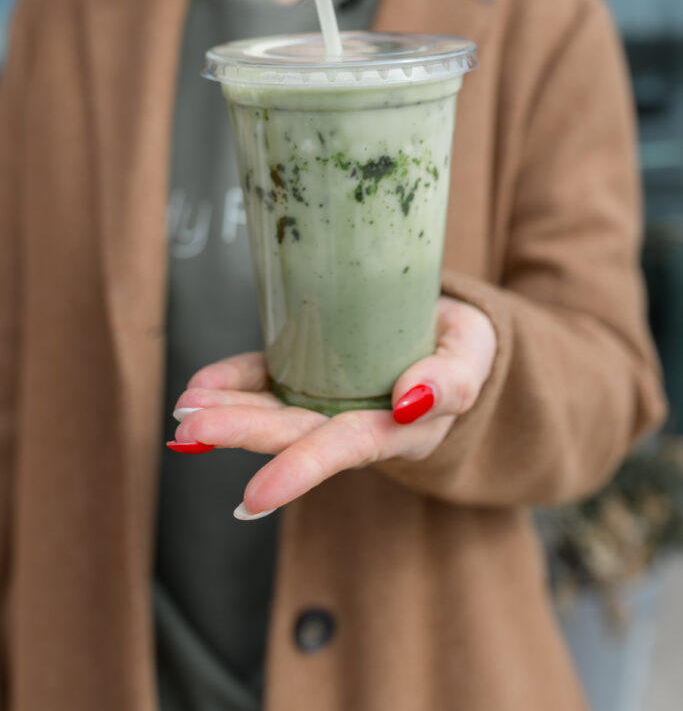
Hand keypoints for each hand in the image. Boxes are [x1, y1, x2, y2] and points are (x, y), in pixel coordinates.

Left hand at [169, 296, 496, 517]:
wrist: (447, 335)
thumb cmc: (462, 350)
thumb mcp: (472, 359)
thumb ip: (451, 381)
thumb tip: (409, 400)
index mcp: (400, 429)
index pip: (346, 448)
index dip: (301, 468)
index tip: (256, 496)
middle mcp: (356, 424)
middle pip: (296, 433)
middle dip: (242, 434)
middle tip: (190, 432)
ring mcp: (328, 401)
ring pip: (274, 412)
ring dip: (226, 414)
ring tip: (183, 415)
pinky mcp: (310, 373)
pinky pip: (267, 380)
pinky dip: (232, 382)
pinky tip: (199, 386)